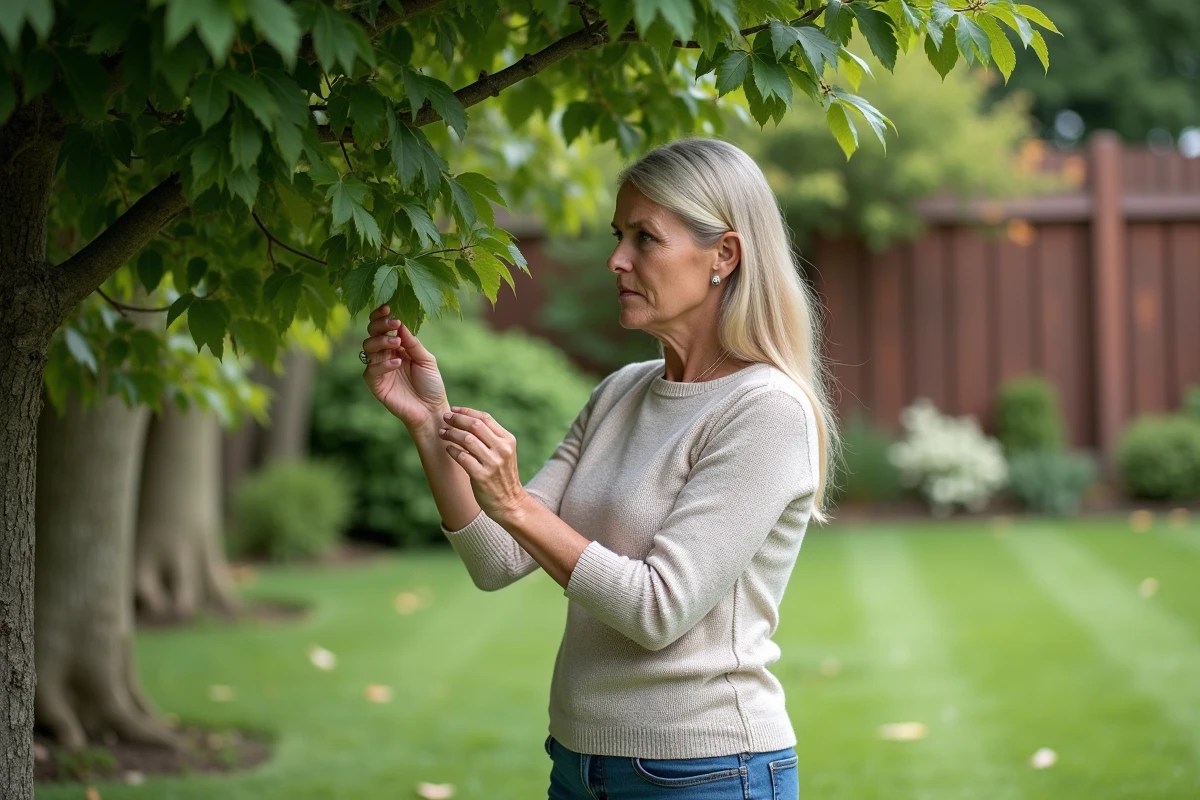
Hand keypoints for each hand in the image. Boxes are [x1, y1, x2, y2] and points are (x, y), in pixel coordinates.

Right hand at [361, 304, 447, 430]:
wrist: (431, 409)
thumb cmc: (431, 384)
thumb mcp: (426, 359)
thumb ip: (412, 343)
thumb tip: (400, 324)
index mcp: (396, 347)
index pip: (382, 328)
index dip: (381, 317)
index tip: (388, 308)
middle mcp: (384, 355)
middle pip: (371, 334)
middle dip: (380, 326)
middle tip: (394, 324)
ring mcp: (378, 369)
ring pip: (368, 348)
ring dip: (381, 342)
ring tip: (397, 343)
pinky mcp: (376, 385)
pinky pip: (371, 370)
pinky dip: (383, 364)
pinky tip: (397, 362)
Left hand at [438, 406, 529, 523]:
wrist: (510, 503)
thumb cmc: (502, 476)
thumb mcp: (504, 453)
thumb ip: (491, 437)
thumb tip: (467, 420)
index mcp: (508, 440)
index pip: (485, 418)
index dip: (467, 412)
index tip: (454, 410)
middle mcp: (502, 449)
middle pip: (475, 426)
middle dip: (457, 420)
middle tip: (444, 418)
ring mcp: (493, 463)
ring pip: (467, 440)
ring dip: (451, 434)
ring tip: (442, 433)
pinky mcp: (482, 476)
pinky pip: (462, 457)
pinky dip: (452, 450)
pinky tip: (447, 448)